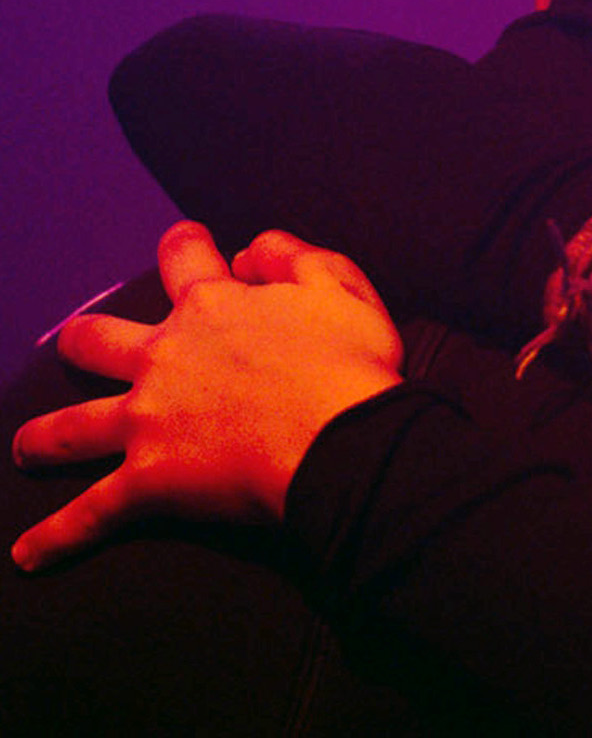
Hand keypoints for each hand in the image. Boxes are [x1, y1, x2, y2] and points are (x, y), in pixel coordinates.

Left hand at [12, 222, 401, 570]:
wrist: (344, 439)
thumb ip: (293, 257)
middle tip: (81, 343)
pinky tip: (27, 556)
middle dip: (85, 341)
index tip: (186, 242)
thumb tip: (250, 250)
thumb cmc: (351, 364)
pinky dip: (56, 538)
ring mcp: (148, 421)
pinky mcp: (149, 481)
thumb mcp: (340, 286)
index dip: (184, 247)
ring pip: (71, 426)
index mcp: (213, 307)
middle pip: (97, 339)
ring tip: (28, 449)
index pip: (184, 259)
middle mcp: (165, 357)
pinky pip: (90, 514)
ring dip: (44, 438)